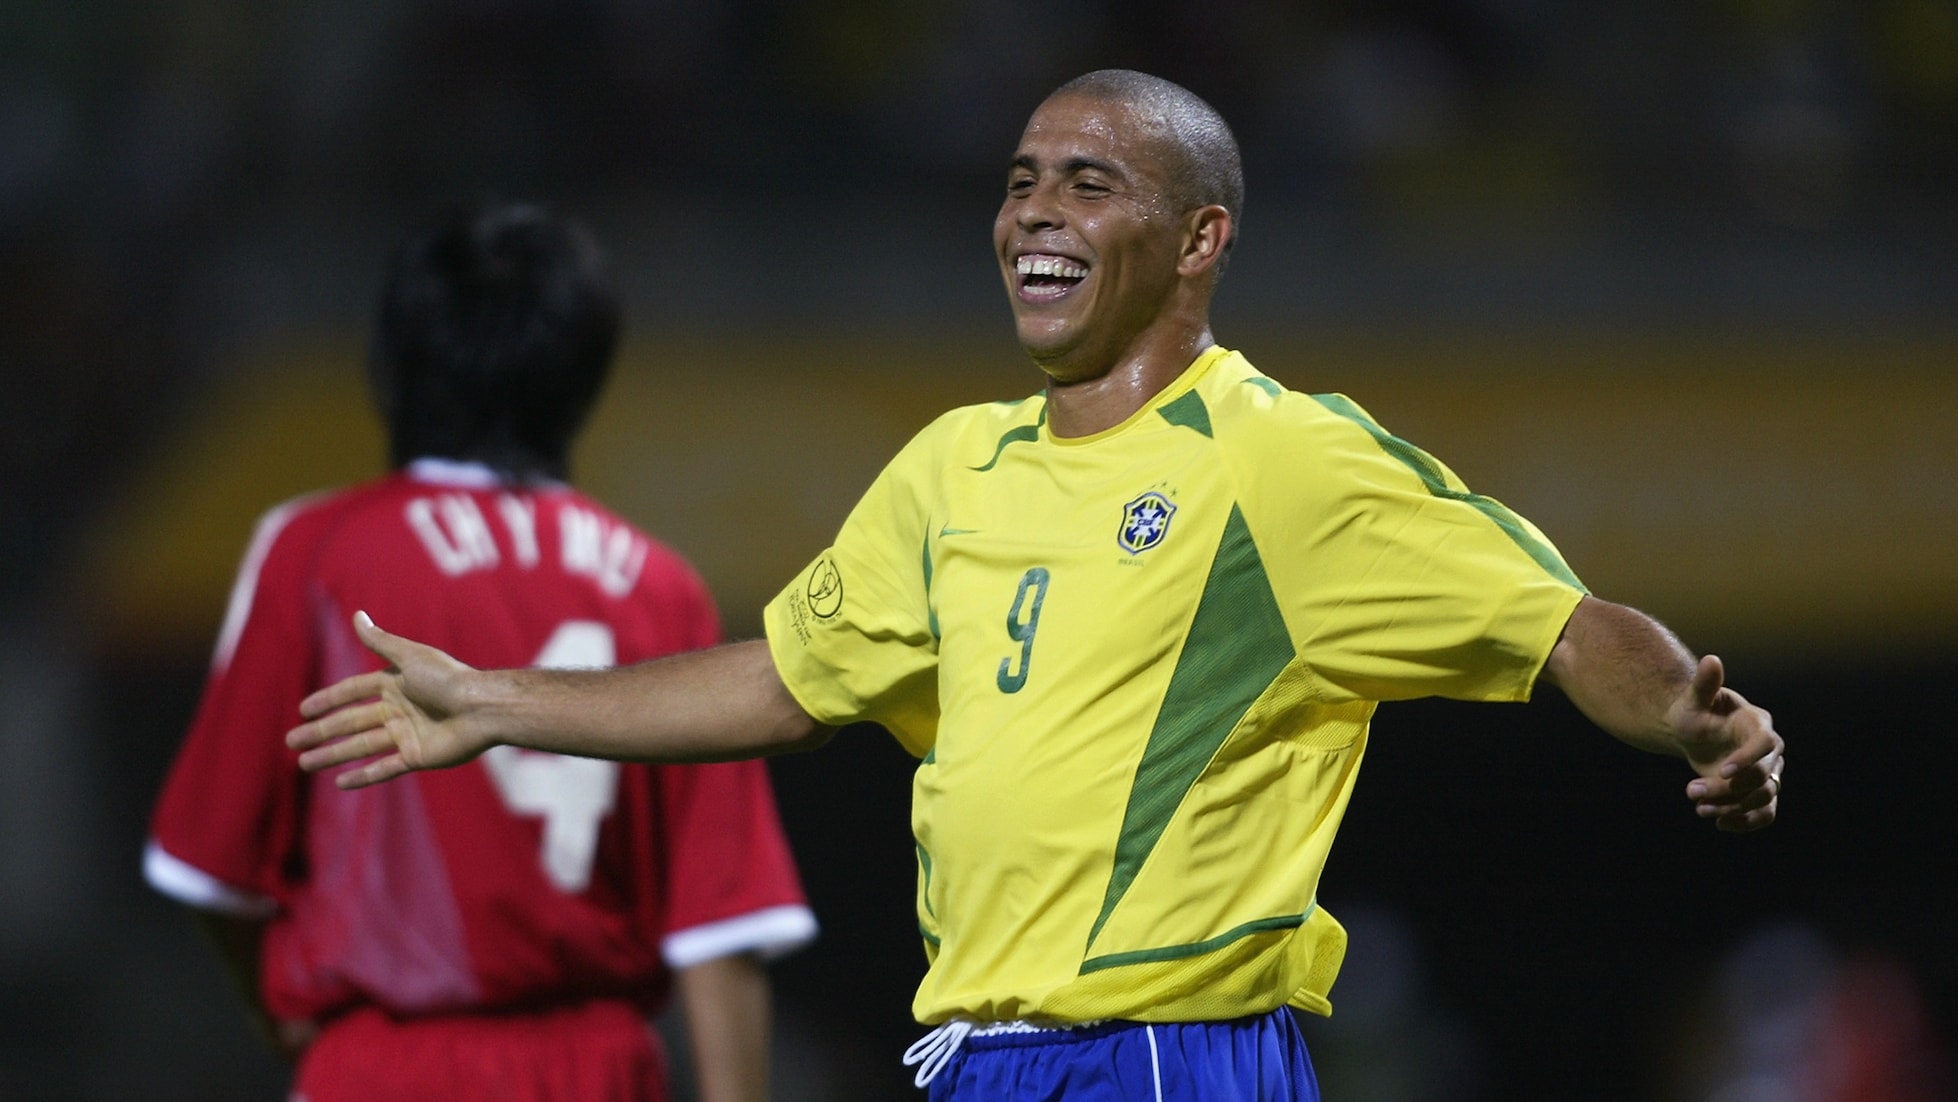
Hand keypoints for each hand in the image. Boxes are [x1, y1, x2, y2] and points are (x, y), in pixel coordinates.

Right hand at [286, 611, 490, 787]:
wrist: (482, 708)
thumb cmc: (448, 679)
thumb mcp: (410, 657)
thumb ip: (381, 641)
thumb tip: (357, 615)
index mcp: (395, 684)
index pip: (352, 692)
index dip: (328, 700)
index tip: (302, 710)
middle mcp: (398, 709)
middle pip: (350, 722)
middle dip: (320, 732)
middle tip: (291, 742)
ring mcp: (406, 734)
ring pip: (360, 746)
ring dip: (332, 755)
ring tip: (304, 764)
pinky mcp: (417, 756)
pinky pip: (384, 768)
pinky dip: (363, 776)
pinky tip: (340, 782)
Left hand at [1671, 655, 1782, 831]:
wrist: (1691, 731)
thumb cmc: (1693, 712)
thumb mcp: (1693, 700)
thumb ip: (1704, 684)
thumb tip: (1711, 659)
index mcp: (1758, 725)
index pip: (1764, 744)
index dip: (1747, 759)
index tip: (1721, 771)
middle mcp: (1770, 751)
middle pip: (1762, 776)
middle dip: (1728, 788)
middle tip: (1690, 791)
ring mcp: (1767, 773)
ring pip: (1763, 798)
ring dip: (1731, 807)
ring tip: (1698, 808)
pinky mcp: (1759, 792)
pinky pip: (1765, 813)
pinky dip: (1746, 822)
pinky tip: (1719, 824)